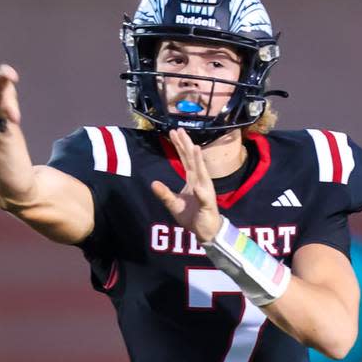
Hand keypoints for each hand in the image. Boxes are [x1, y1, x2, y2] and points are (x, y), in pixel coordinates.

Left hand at [151, 129, 222, 243]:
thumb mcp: (173, 204)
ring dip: (199, 162)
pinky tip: (198, 188)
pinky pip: (204, 198)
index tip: (174, 132)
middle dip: (187, 145)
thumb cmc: (191, 215)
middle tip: (180, 130)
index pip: (186, 159)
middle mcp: (201, 182)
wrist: (206, 231)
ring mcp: (206, 193)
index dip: (180, 146)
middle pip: (193, 161)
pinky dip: (202, 193)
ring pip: (202, 174)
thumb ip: (164, 193)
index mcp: (193, 180)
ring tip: (195, 148)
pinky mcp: (208, 206)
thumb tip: (153, 183)